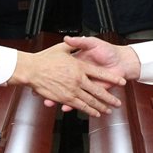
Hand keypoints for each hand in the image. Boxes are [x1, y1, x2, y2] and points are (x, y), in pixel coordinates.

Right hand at [9, 42, 124, 116]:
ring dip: (101, 106)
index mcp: (80, 66)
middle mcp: (78, 78)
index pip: (99, 73)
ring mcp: (73, 89)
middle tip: (117, 103)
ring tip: (109, 110)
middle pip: (98, 90)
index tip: (121, 81)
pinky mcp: (66, 97)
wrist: (31, 68)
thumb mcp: (62, 47)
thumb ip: (75, 42)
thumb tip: (85, 39)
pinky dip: (88, 110)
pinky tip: (95, 113)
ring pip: (91, 100)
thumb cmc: (45, 57)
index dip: (111, 77)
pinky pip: (79, 105)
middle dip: (109, 98)